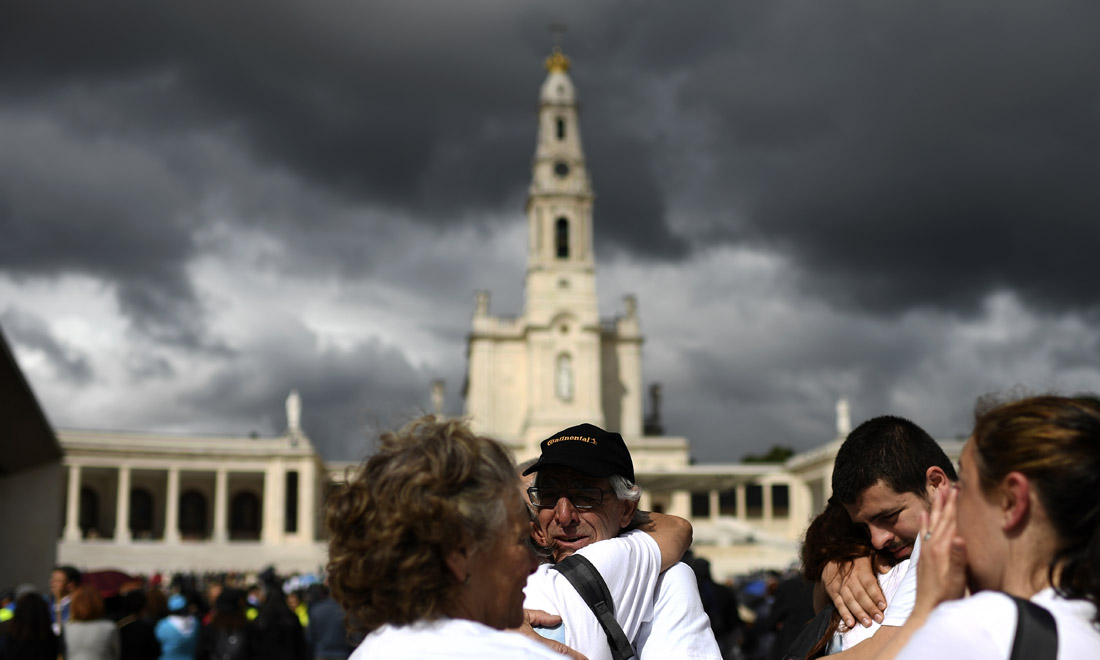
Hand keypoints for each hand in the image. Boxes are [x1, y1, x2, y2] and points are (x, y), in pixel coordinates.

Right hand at [508, 609, 588, 659]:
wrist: (483, 628)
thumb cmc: (502, 621)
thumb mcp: (522, 614)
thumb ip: (540, 616)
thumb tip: (556, 619)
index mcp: (530, 640)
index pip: (558, 649)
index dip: (573, 655)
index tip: (585, 659)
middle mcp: (528, 650)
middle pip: (552, 658)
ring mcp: (522, 654)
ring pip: (542, 658)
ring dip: (556, 658)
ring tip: (572, 659)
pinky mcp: (517, 653)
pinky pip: (535, 657)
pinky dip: (541, 657)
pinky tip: (547, 657)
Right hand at [823, 555, 886, 628]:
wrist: (831, 555)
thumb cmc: (856, 558)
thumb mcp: (869, 554)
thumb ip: (879, 560)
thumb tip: (886, 569)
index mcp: (861, 570)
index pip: (869, 584)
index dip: (876, 595)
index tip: (883, 605)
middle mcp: (850, 579)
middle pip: (860, 595)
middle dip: (870, 608)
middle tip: (879, 619)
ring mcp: (840, 586)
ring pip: (850, 601)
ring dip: (858, 613)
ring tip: (867, 623)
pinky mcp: (833, 592)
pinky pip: (838, 604)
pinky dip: (844, 614)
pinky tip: (850, 623)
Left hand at [913, 486, 966, 617]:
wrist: (927, 608)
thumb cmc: (945, 596)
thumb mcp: (956, 579)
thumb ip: (958, 558)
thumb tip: (960, 538)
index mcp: (941, 549)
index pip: (949, 522)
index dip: (953, 505)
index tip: (956, 488)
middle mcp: (932, 546)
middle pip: (940, 519)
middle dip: (944, 502)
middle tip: (947, 484)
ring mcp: (927, 551)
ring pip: (932, 523)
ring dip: (935, 508)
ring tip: (936, 493)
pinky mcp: (924, 556)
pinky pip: (924, 534)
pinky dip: (924, 522)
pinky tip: (922, 514)